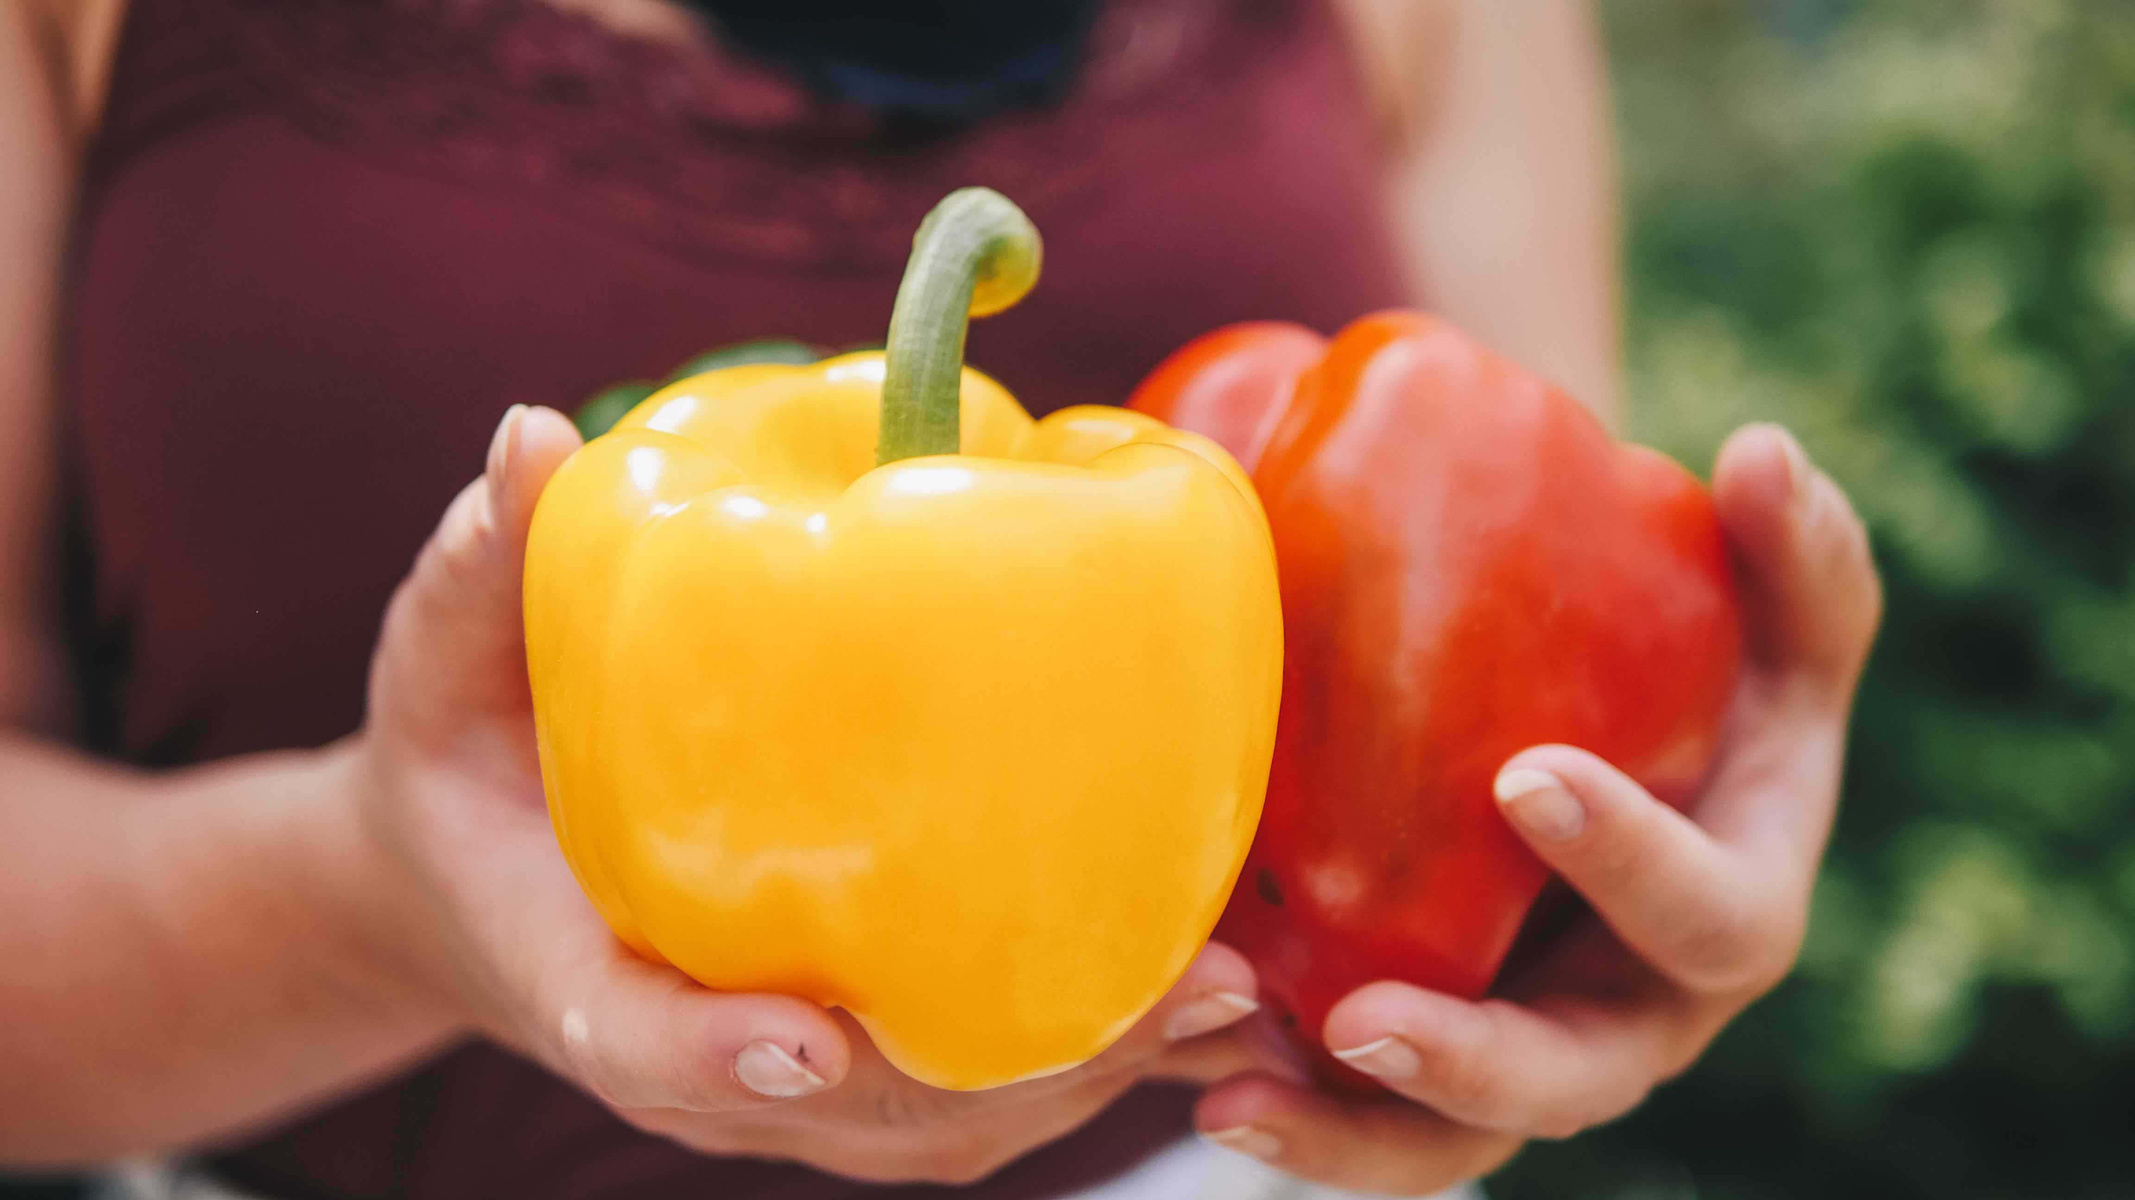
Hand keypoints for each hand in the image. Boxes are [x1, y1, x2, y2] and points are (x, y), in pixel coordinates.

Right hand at [350, 405, 1260, 1181]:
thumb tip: (536, 434)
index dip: (718, 1061)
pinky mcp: (857, 1049)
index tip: (807, 1039)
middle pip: (854, 1118)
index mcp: (580, 980)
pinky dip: (1087, 1043)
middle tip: (1151, 1003)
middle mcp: (698, 1056)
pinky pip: (978, 1074)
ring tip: (1223, 993)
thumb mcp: (444, 658)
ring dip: (1086, 1077)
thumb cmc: (470, 756)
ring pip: (941, 1122)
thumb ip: (489, 566)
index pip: (640, 1048)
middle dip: (1002, 1083)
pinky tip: (1198, 967)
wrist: (481, 863)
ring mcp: (786, 1073)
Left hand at [1162, 424, 1882, 1193]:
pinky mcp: (1425, 1062)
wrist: (1603, 740)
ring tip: (1227, 1099)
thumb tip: (1767, 452)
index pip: (1709, 916)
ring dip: (1342, 1133)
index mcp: (1729, 907)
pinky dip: (1276, 1102)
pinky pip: (1354, 1114)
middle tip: (1362, 1022)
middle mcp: (1630, 1010)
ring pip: (1447, 1139)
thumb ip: (1798, 552)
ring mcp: (1522, 1050)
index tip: (1523, 778)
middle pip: (1570, 1080)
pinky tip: (1180, 1070)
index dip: (1632, 862)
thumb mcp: (1771, 620)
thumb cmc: (1705, 675)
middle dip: (1472, 1064)